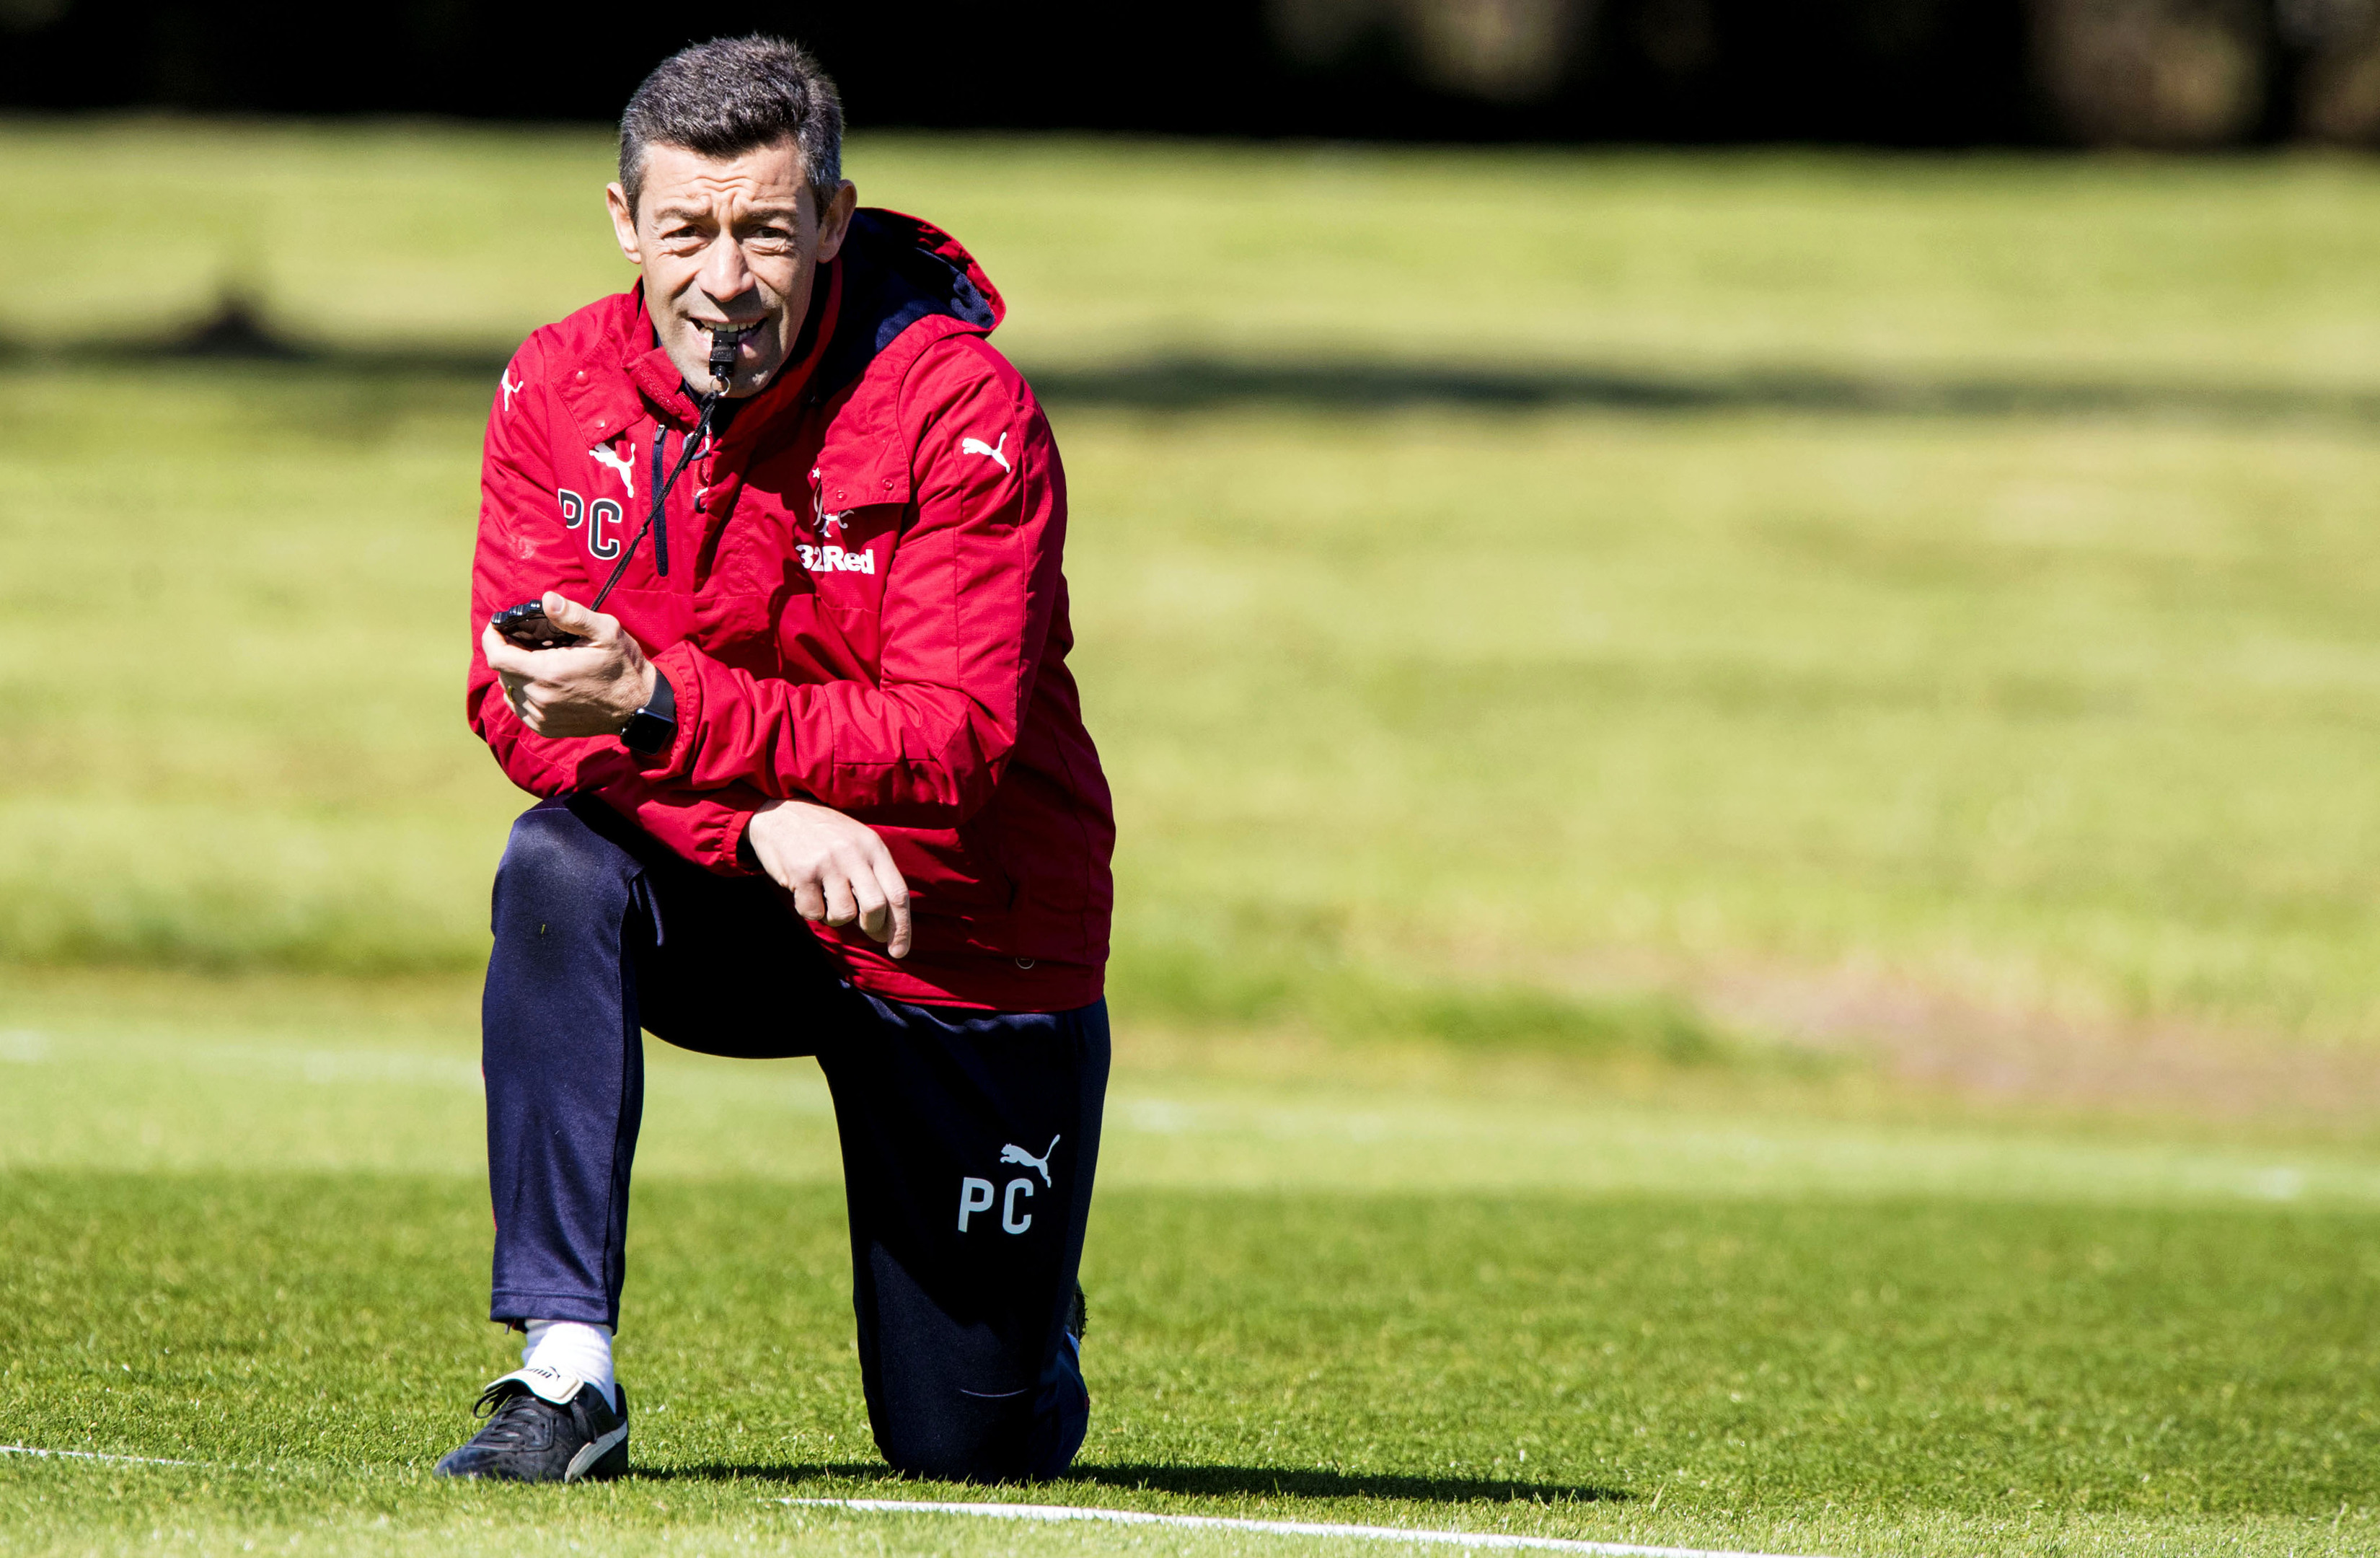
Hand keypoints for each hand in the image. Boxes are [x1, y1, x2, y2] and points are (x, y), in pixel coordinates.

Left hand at [481, 592, 655, 738]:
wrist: (638, 707)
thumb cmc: (623, 666)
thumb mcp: (605, 632)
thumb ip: (573, 615)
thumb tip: (547, 600)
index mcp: (548, 672)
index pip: (497, 656)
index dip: (491, 638)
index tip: (497, 627)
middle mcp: (539, 698)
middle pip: (502, 671)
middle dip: (508, 652)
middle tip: (526, 640)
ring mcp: (541, 716)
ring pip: (509, 689)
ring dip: (516, 673)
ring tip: (536, 661)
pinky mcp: (546, 728)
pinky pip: (519, 707)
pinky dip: (522, 692)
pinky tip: (540, 682)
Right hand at [745, 800, 911, 958]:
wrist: (779, 814)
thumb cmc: (824, 837)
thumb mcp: (857, 846)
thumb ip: (873, 879)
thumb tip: (884, 930)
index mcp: (874, 847)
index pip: (898, 894)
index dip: (901, 928)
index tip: (899, 952)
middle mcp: (854, 853)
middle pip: (876, 908)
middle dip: (872, 927)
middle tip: (863, 928)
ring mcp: (828, 862)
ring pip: (844, 914)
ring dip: (835, 917)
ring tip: (826, 898)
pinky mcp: (803, 873)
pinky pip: (814, 913)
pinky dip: (811, 912)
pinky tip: (806, 893)